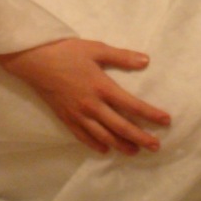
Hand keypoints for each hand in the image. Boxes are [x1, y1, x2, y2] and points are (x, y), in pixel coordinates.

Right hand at [0, 38, 170, 155]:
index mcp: (102, 87)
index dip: (151, 114)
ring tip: (134, 152)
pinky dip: (96, 145)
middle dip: (141, 138)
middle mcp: (92, 106)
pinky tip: (105, 149)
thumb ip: (121, 57)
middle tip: (156, 146)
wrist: (34, 60)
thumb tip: (145, 61)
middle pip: (122, 127)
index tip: (166, 121)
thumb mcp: (95, 49)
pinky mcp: (66, 118)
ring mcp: (78, 115)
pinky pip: (83, 137)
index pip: (132, 105)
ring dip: (121, 145)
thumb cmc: (65, 51)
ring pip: (104, 136)